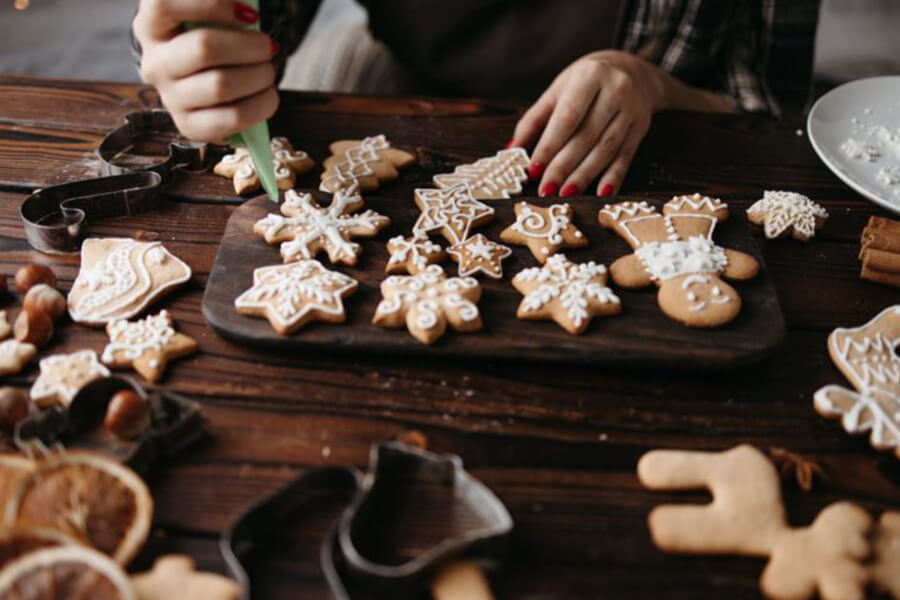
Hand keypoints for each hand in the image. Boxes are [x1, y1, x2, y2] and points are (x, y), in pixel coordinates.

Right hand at [133, 0, 278, 141]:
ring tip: (269, 70)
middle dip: (250, 46)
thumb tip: (248, 13)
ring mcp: (170, 98)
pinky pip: (231, 119)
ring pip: (221, 85)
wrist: (206, 78)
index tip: (250, 14)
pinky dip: (260, 105)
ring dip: (259, 75)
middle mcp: (155, 63)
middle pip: (204, 48)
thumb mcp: (211, 17)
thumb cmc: (213, 38)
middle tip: (268, 46)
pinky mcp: (189, 126)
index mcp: (151, 25)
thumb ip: (224, 9)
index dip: (212, 4)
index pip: (162, 5)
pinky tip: (268, 95)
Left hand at [511, 50, 666, 197]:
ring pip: (606, 149)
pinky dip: (614, 177)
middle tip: (545, 188)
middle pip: (586, 136)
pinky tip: (602, 193)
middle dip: (564, 166)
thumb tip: (513, 150)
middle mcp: (615, 91)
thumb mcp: (558, 91)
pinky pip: (626, 156)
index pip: (567, 117)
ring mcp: (631, 111)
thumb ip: (534, 120)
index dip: (549, 146)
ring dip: (584, 175)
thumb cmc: (585, 83)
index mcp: (590, 76)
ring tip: (565, 193)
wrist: (632, 70)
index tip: (533, 169)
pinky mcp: (641, 128)